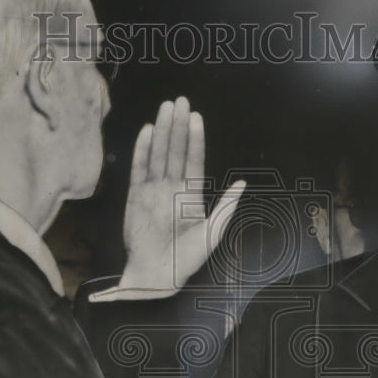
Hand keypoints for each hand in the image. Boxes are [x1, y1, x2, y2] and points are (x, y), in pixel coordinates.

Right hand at [90, 96, 245, 301]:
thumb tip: (242, 183)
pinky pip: (140, 169)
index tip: (196, 117)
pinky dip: (143, 150)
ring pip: (158, 155)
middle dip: (178, 126)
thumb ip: (226, 207)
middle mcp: (171, 188)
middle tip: (180, 100)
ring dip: (162, 131)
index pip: (194, 160)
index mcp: (191, 195)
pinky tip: (147, 132)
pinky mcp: (136, 197)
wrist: (157, 276)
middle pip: (175, 151)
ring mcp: (153, 191)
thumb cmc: (186, 259)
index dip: (195, 138)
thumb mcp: (212, 233)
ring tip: (166, 108)